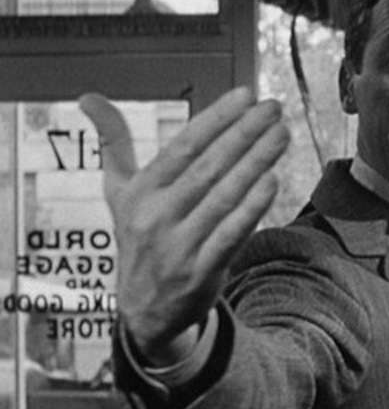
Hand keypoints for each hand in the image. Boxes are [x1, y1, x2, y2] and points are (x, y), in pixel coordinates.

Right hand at [79, 87, 288, 362]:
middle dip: (244, 134)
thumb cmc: (139, 239)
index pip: (183, 147)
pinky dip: (251, 208)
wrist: (144, 312)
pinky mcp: (200, 272)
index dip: (216, 119)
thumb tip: (88, 97)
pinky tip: (273, 181)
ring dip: (256, 163)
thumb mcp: (119, 194)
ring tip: (281, 135)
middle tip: (273, 109)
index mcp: (140, 192)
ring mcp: (178, 246)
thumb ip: (112, 144)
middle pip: (208, 167)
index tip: (246, 96)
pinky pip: (230, 234)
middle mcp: (156, 216)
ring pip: (223, 197)